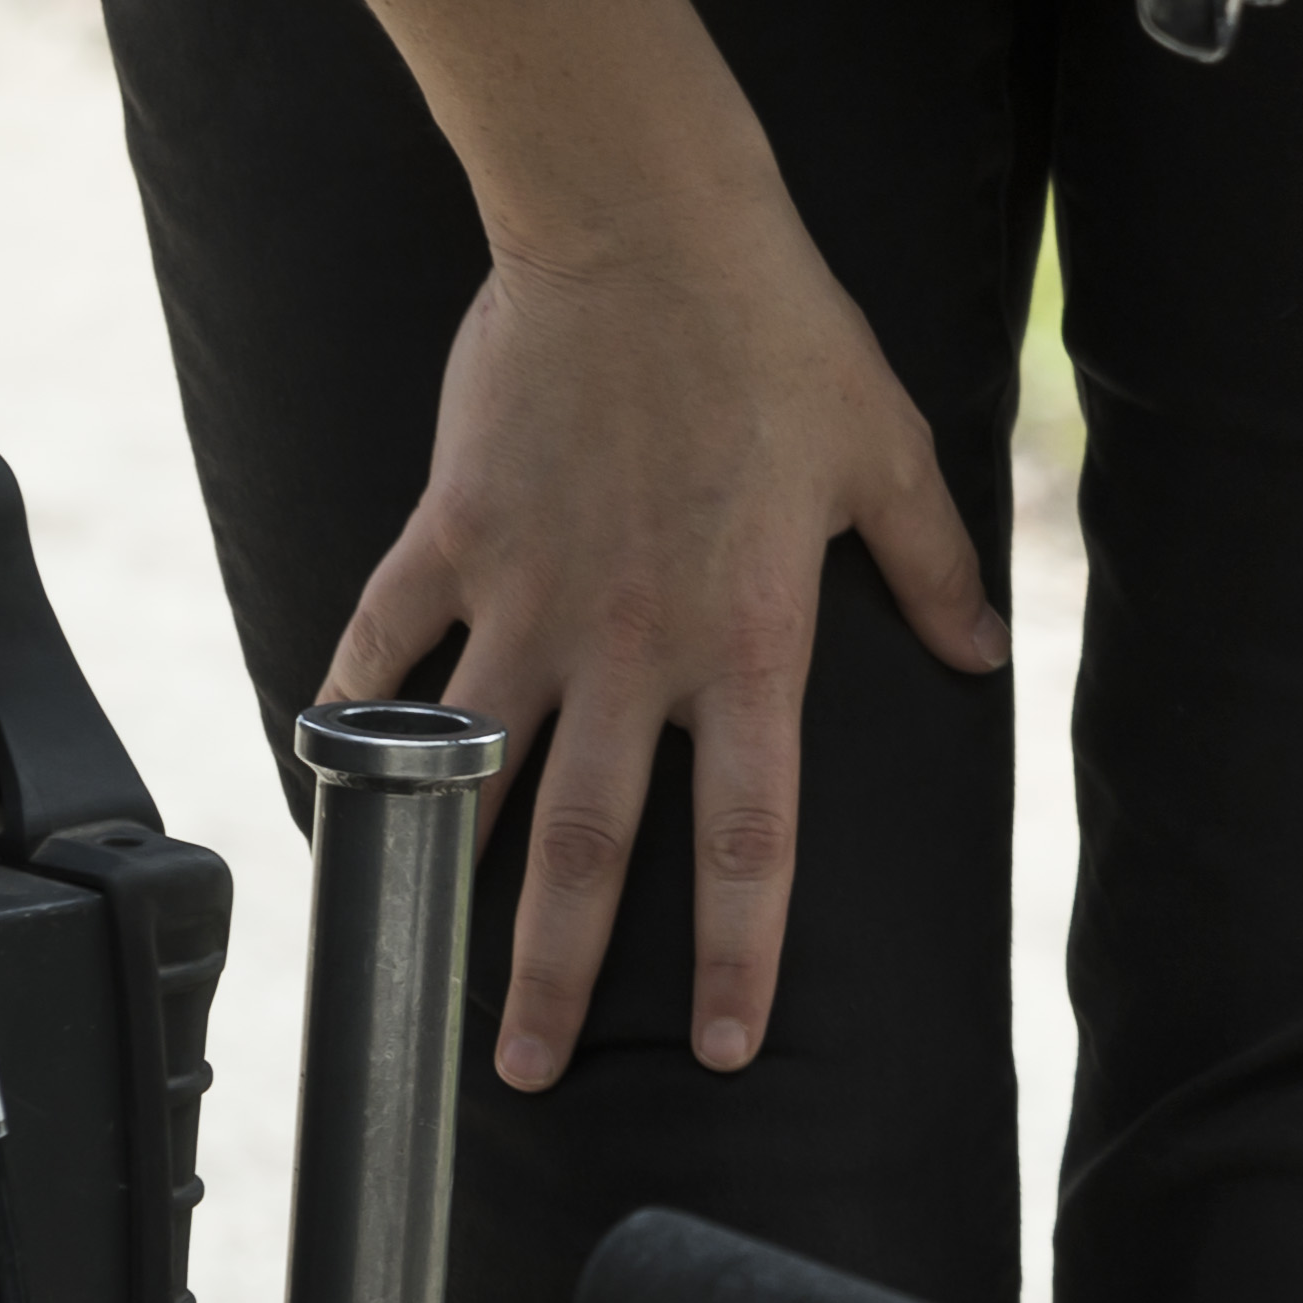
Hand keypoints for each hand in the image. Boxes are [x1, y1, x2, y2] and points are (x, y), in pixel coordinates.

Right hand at [325, 186, 1012, 1088]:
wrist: (643, 229)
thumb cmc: (779, 336)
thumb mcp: (890, 454)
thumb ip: (936, 569)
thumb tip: (979, 657)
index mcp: (748, 642)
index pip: (748, 836)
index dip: (740, 950)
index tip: (727, 1045)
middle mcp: (629, 643)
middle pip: (587, 845)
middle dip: (554, 971)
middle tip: (524, 1073)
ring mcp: (526, 593)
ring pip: (469, 768)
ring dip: (437, 872)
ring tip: (405, 958)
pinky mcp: (452, 532)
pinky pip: (385, 642)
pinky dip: (347, 706)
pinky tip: (323, 772)